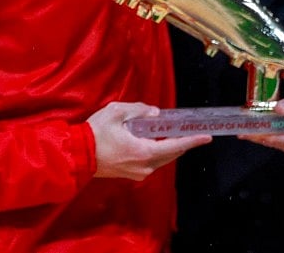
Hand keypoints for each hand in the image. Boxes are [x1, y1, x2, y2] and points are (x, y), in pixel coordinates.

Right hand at [88, 102, 210, 180]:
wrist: (76, 156)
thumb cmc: (95, 133)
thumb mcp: (116, 112)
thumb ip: (139, 110)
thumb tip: (155, 114)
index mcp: (144, 151)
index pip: (175, 146)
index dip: (192, 140)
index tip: (206, 136)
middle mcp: (145, 165)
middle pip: (171, 154)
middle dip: (182, 142)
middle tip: (191, 130)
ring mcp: (138, 172)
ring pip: (162, 159)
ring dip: (169, 147)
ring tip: (173, 133)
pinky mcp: (130, 174)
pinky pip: (151, 162)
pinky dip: (158, 151)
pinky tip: (155, 141)